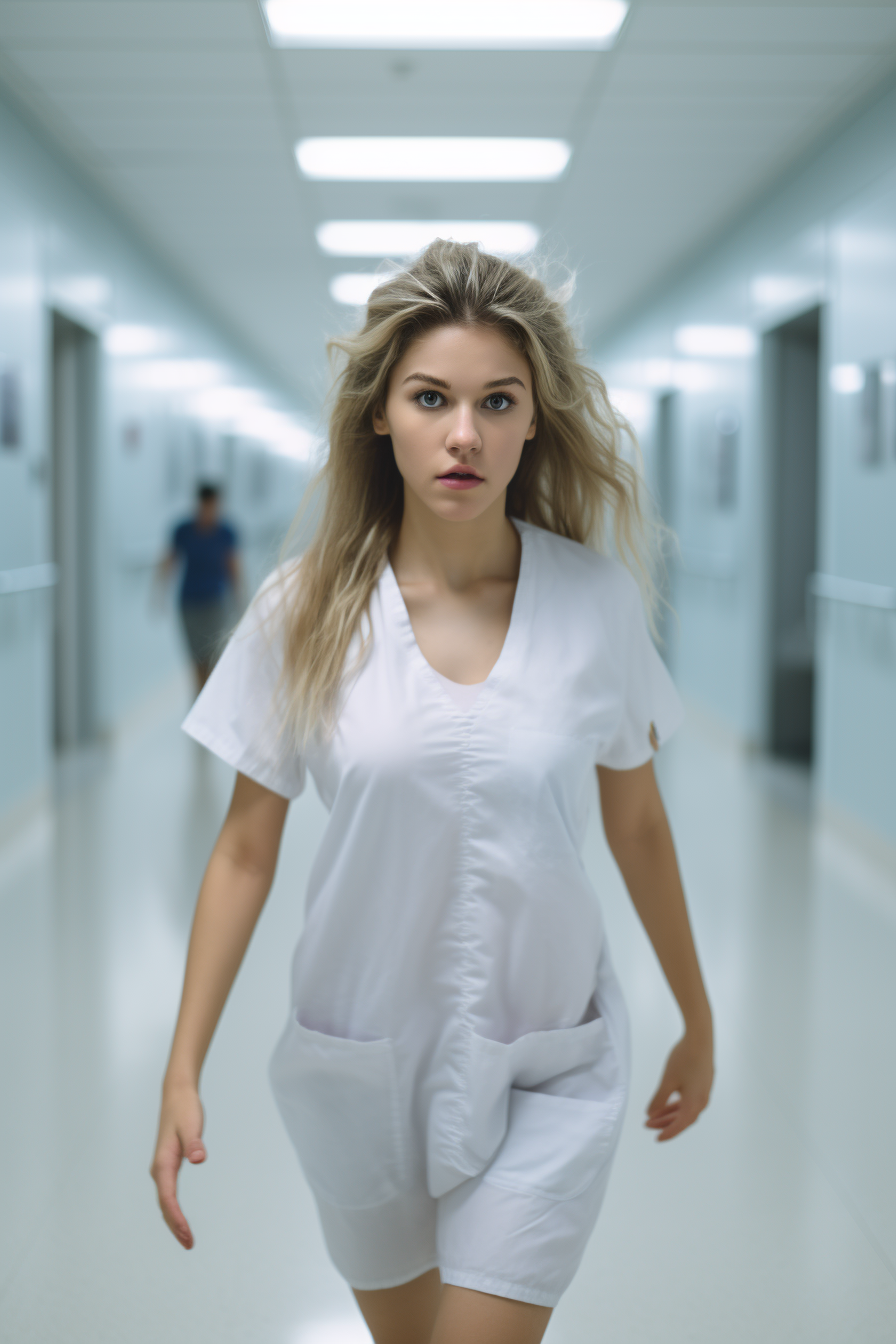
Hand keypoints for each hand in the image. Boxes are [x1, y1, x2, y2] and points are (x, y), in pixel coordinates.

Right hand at [150, 1081, 205, 1246]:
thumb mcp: (192, 1125)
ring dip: (173, 1220)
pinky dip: (173, 1209)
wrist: (177, 1094)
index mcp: (163, 1163)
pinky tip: (180, 1218)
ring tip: (187, 1238)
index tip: (187, 1234)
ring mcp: (162, 1168)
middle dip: (175, 1226)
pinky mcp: (168, 1165)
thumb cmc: (185, 1109)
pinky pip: (168, 1193)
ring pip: (165, 1201)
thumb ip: (195, 1143)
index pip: (168, 1198)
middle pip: (164, 1205)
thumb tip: (198, 1158)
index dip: (177, 1218)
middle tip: (189, 1244)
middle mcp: (159, 1169)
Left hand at [645, 1030, 713, 1141]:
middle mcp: (702, 1100)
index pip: (680, 1125)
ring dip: (670, 1112)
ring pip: (686, 1108)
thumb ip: (659, 1099)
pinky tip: (667, 1101)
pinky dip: (677, 1103)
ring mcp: (704, 1091)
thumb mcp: (667, 1081)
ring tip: (654, 1113)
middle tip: (648, 1124)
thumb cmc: (684, 1059)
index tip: (657, 1138)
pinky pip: (689, 1100)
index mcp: (695, 1104)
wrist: (700, 1038)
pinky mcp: (703, 1082)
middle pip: (683, 1118)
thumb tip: (651, 1113)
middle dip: (665, 1122)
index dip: (668, 1132)